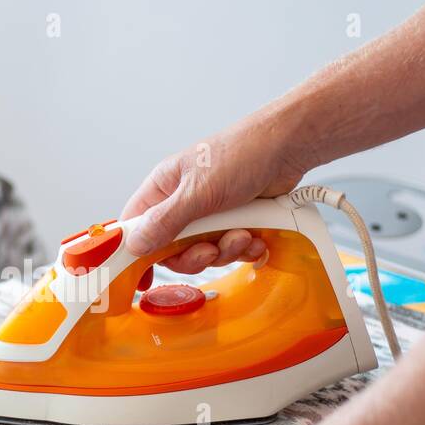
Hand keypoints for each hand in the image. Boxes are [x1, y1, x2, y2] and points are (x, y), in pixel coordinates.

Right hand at [121, 107, 312, 272]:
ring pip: (204, 253)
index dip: (134, 254)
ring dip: (225, 250)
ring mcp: (210, 215)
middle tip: (209, 249)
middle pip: (172, 250)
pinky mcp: (234, 223)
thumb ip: (165, 221)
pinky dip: (243, 248)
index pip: (135, 227)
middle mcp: (183, 203)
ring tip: (241, 233)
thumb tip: (135, 244)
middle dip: (194, 255)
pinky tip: (254, 235)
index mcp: (164, 188)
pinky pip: (230, 250)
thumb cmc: (243, 151)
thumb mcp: (198, 191)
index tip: (140, 277)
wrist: (290, 147)